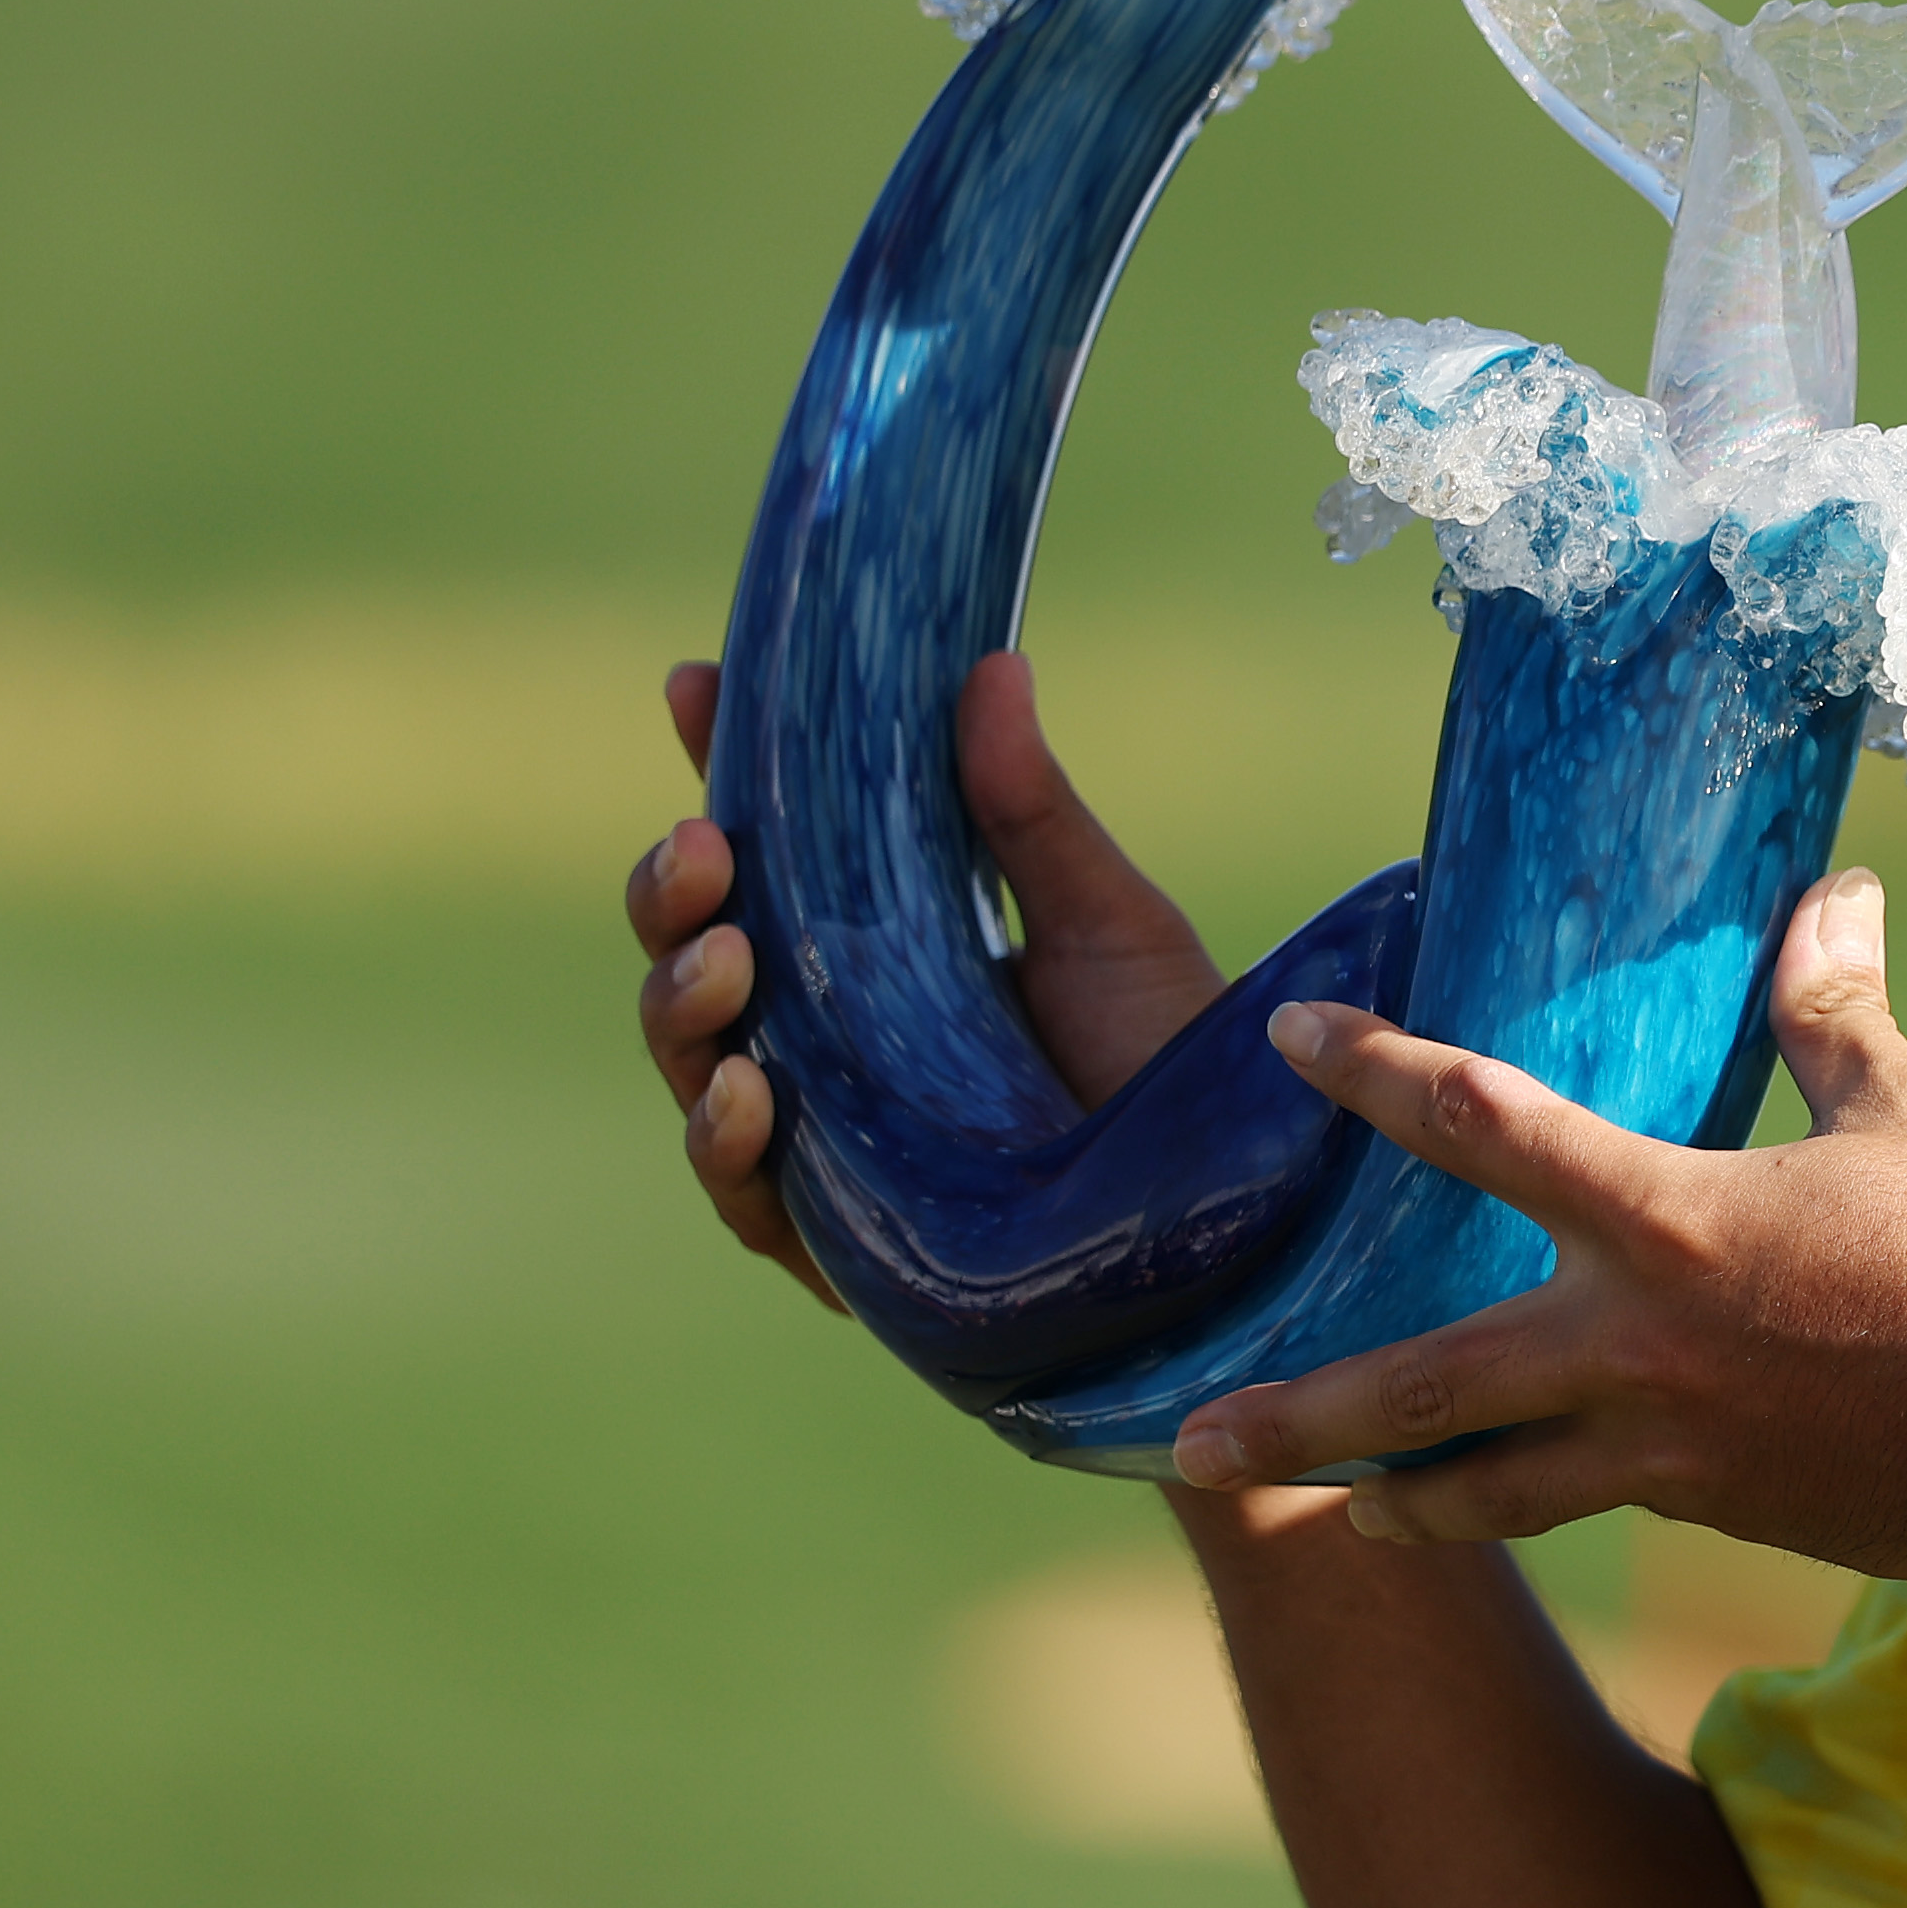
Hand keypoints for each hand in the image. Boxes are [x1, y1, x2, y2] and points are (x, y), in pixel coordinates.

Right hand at [628, 654, 1231, 1305]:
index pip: (768, 849)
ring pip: (695, 1062)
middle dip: (674, 894)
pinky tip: (746, 1093)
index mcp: (879, 943)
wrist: (1232, 1213)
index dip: (718, 768)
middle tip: (703, 848)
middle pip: (698, 951)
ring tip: (724, 962)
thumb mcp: (1107, 925)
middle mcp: (829, 1034)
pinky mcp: (840, 1240)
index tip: (695, 684)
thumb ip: (1032, 813)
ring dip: (683, 1006)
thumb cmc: (1169, 1060)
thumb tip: (992, 667)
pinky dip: (725, 1142)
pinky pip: (746, 1195)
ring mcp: (823, 1135)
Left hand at [1166, 868, 1906, 1576]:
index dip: (1377, 1073)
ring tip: (1332, 1516)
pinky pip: (1599, 1504)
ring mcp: (1672, 1453)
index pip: (1485, 1128)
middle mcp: (1640, 1351)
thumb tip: (1833, 894)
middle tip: (1186, 1451)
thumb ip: (1837, 1018)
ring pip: (1491, 1492)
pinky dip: (1543, 1500)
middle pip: (1427, 1392)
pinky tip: (1530, 1495)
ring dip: (1399, 1503)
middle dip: (1299, 1422)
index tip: (1292, 1036)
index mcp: (1672, 1225)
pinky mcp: (1721, 1512)